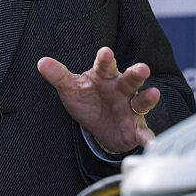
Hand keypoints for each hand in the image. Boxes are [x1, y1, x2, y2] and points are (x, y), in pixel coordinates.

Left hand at [37, 46, 160, 154]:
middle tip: (142, 68)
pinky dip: (148, 138)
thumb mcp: (71, 88)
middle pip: (130, 80)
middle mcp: (121, 90)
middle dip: (136, 74)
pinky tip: (151, 142)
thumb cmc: (88, 100)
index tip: (105, 52)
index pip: (105, 66)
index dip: (105, 59)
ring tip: (154, 94)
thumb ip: (58, 75)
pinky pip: (143, 133)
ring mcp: (130, 108)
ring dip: (147, 98)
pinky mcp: (134, 128)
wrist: (99, 126)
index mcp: (105, 77)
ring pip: (141, 102)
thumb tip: (42, 62)